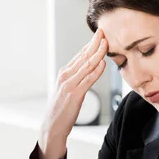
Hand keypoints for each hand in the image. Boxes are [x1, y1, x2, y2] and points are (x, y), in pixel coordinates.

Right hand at [41, 28, 107, 143]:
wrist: (52, 126)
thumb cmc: (61, 109)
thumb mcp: (67, 90)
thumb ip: (76, 79)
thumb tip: (89, 70)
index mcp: (64, 73)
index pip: (80, 55)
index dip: (90, 44)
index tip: (99, 35)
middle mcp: (66, 76)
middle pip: (83, 56)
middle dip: (94, 43)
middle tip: (103, 32)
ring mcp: (70, 84)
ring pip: (86, 65)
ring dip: (97, 53)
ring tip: (106, 43)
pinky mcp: (75, 94)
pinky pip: (88, 80)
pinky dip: (96, 70)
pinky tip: (102, 63)